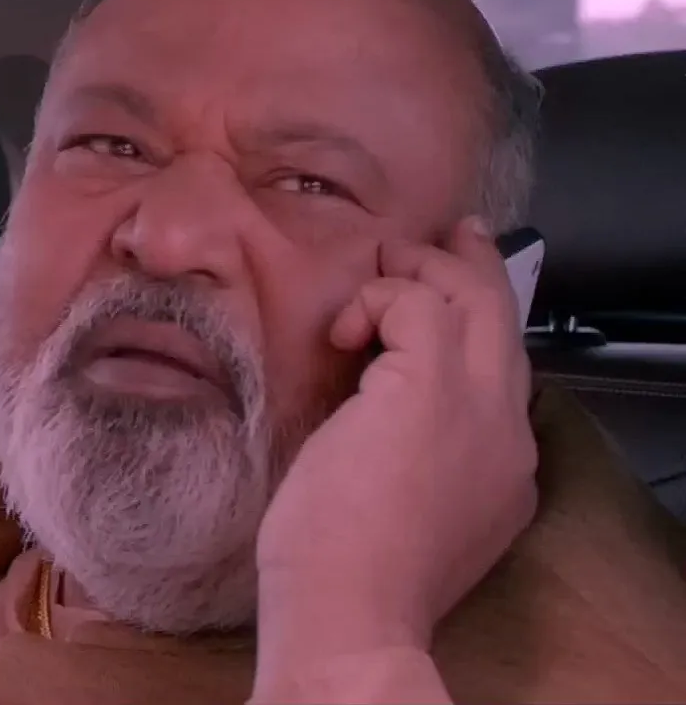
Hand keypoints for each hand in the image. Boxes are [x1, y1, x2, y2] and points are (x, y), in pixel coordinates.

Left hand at [254, 217, 537, 670]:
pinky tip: (344, 332)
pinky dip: (380, 300)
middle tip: (448, 237)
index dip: (477, 337)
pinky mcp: (430, 386)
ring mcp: (477, 407)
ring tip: (378, 268)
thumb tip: (362, 427)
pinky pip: (419, 303)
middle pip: (504, 326)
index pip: (501, 383)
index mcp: (501, 475)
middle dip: (474, 273)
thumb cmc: (344, 578)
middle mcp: (505, 436)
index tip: (446, 305)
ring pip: (474, 300)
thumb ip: (402, 464)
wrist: (351, 612)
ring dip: (422, 273)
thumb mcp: (392, 513)